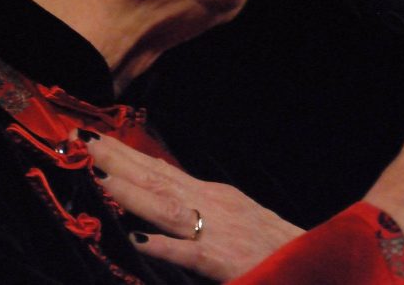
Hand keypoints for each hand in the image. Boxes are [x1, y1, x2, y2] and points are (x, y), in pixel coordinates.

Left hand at [81, 132, 304, 281]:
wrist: (323, 265)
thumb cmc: (275, 248)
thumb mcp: (234, 220)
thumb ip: (198, 209)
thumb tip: (158, 200)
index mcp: (214, 195)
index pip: (160, 170)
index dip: (125, 154)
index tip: (93, 139)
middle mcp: (214, 205)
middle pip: (156, 179)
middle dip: (117, 160)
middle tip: (80, 140)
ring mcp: (219, 233)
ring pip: (167, 209)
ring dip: (131, 192)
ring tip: (98, 177)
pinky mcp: (226, 263)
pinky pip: (190, 254)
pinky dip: (164, 246)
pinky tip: (138, 240)